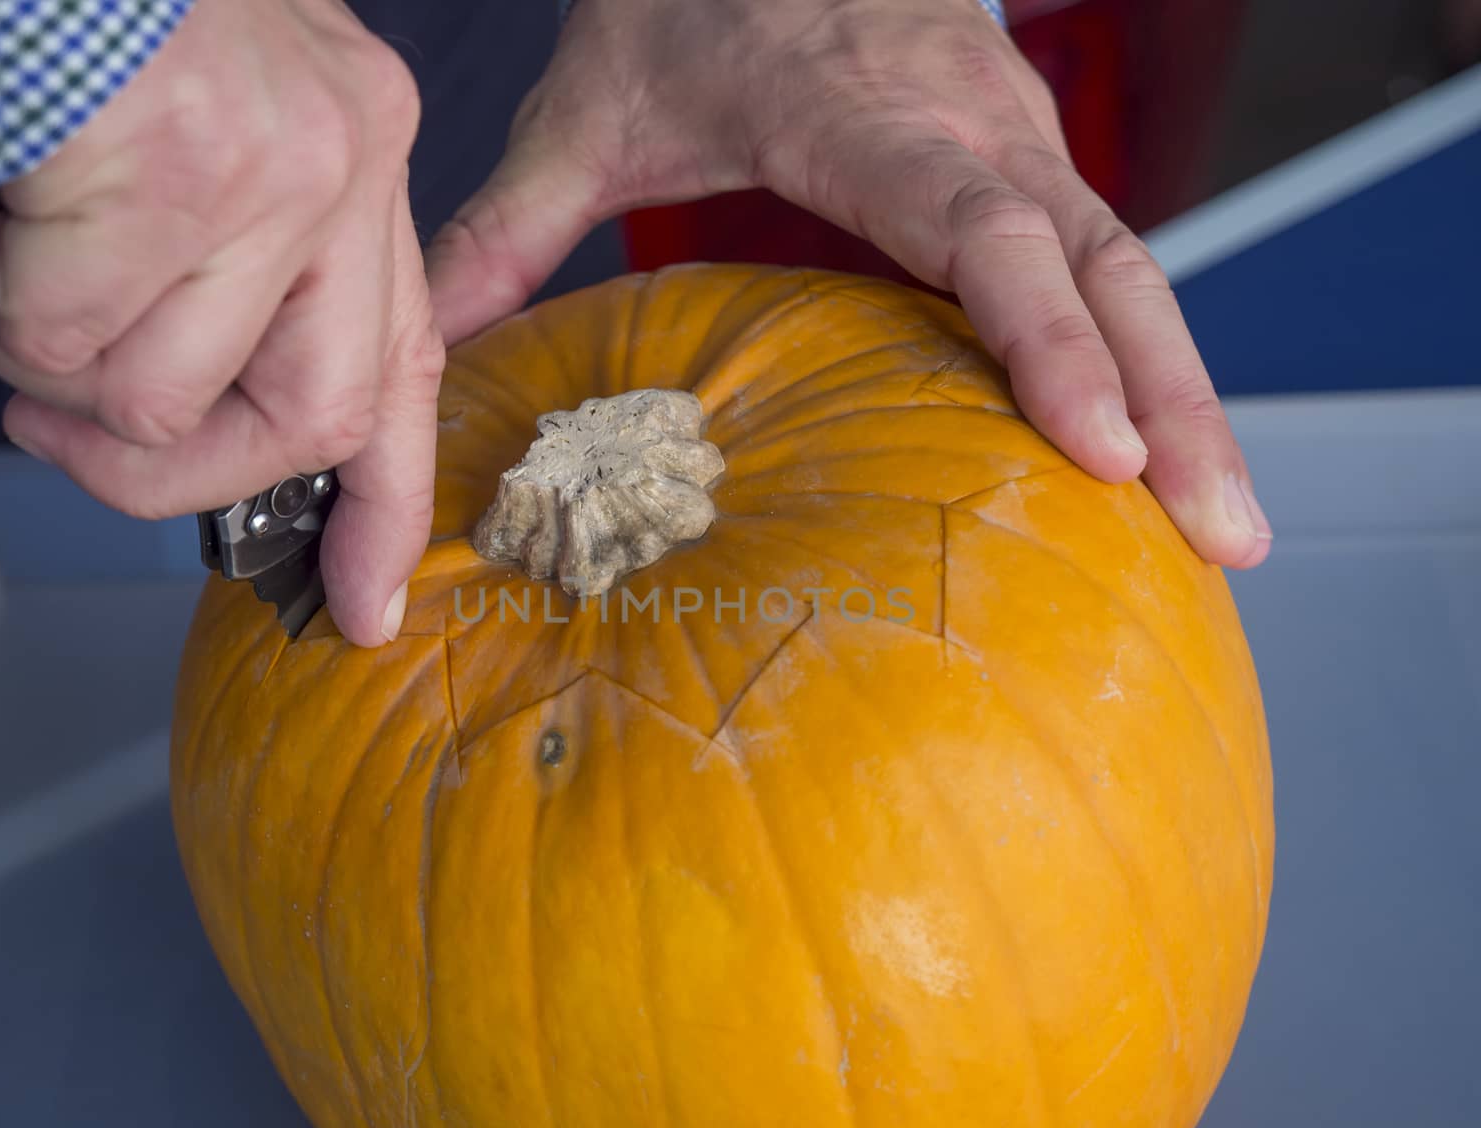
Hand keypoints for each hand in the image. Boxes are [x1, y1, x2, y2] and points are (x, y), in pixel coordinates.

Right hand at [0, 0, 443, 644]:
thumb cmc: (75, 10)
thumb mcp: (193, 134)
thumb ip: (222, 276)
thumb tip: (180, 424)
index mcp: (356, 155)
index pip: (401, 369)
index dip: (383, 504)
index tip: (360, 606)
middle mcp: (344, 159)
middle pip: (306, 421)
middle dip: (165, 476)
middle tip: (52, 433)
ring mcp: (272, 166)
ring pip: (158, 393)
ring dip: (32, 350)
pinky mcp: (176, 168)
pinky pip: (57, 331)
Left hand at [426, 0, 1272, 567]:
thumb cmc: (690, 4)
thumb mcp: (589, 106)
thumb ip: (516, 221)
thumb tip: (436, 339)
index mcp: (866, 117)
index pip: (980, 232)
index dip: (1046, 337)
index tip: (1098, 447)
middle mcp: (973, 131)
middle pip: (1103, 269)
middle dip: (1174, 402)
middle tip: (1221, 535)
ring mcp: (1019, 145)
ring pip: (1136, 273)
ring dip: (1192, 397)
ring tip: (1231, 529)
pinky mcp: (1033, 166)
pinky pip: (1114, 268)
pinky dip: (1156, 361)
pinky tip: (1181, 458)